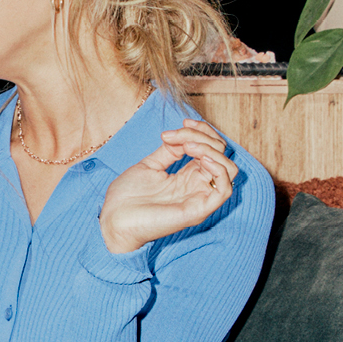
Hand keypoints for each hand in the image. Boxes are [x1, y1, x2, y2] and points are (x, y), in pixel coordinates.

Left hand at [100, 119, 237, 254]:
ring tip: (188, 146)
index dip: (202, 131)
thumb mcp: (150, 165)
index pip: (212, 149)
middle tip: (178, 135)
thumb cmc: (127, 197)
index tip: (183, 122)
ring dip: (212, 151)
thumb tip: (183, 135)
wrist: (113, 219)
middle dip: (203, 136)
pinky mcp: (198, 211)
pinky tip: (200, 159)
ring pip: (229, 169)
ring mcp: (199, 199)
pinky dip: (218, 169)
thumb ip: (169, 151)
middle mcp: (197, 187)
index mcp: (188, 177)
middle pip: (221, 154)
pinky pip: (224, 189)